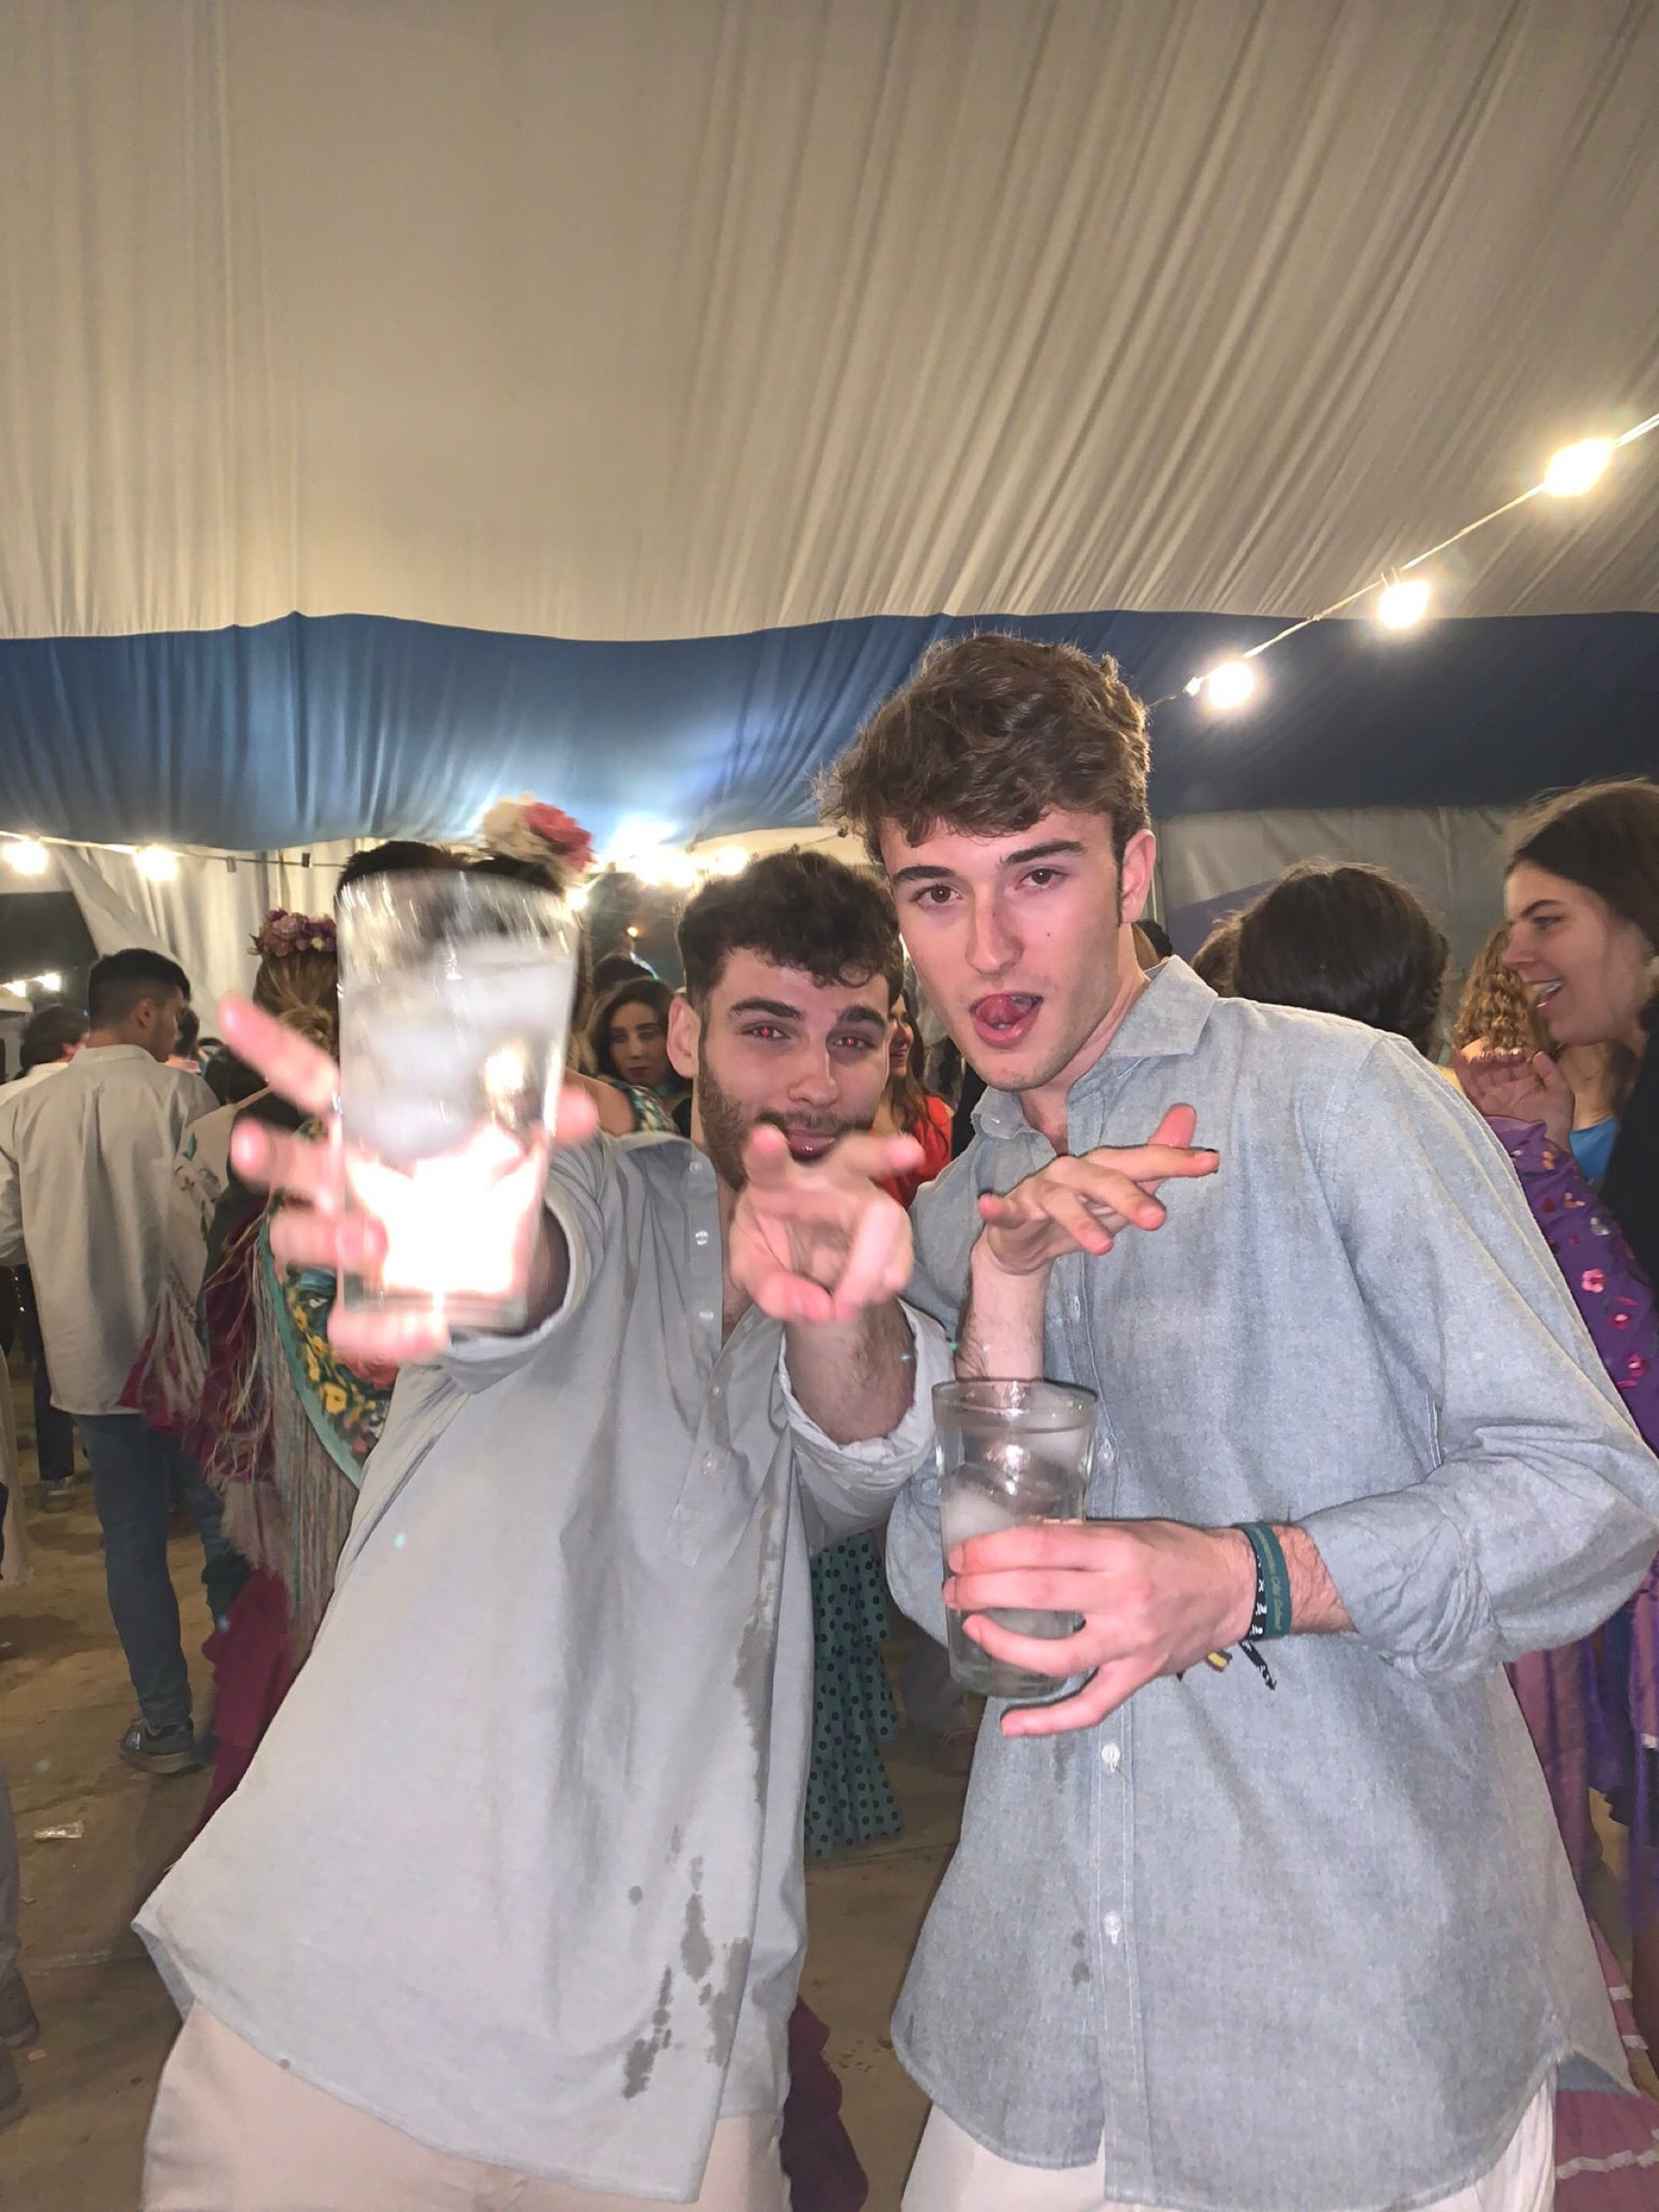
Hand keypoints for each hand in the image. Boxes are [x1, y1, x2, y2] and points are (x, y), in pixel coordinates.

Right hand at [219, 994, 598, 1365]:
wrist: (493, 1251)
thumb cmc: (472, 1172)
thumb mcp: (510, 1138)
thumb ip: (543, 1121)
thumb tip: (587, 1110)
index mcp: (363, 1125)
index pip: (307, 1078)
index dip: (269, 1046)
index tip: (228, 1012)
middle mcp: (339, 1179)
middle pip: (286, 1163)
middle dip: (265, 1153)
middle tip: (251, 1142)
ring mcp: (346, 1239)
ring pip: (300, 1238)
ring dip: (326, 1238)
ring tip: (372, 1242)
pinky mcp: (367, 1301)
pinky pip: (354, 1321)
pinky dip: (387, 1329)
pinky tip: (429, 1325)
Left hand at [728, 1125, 920, 1323]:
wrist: (801, 1264)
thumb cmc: (772, 1248)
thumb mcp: (753, 1271)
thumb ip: (770, 1287)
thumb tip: (820, 1308)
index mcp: (777, 1180)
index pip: (768, 1163)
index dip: (765, 1150)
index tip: (764, 1135)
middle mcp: (826, 1178)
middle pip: (858, 1154)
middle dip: (884, 1152)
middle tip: (911, 1152)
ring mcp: (865, 1197)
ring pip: (887, 1217)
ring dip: (868, 1270)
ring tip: (843, 1306)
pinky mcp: (892, 1225)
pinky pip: (901, 1253)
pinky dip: (881, 1284)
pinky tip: (862, 1295)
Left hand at [943, 1518, 1256, 1735]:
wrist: (1233, 1588)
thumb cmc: (1175, 1551)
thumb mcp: (1126, 1528)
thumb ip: (1074, 1536)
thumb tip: (1016, 1541)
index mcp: (1117, 1550)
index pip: (1041, 1548)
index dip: (993, 1552)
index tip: (963, 1555)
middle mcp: (1122, 1596)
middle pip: (1039, 1596)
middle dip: (984, 1591)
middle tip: (954, 1590)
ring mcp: (1129, 1643)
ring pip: (1056, 1656)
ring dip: (1004, 1645)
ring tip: (972, 1629)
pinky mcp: (1137, 1677)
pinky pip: (1089, 1708)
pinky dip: (1048, 1721)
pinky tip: (1010, 1724)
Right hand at [975, 1106, 1218, 1273]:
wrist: (1025, 1243)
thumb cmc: (1081, 1212)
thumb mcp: (1123, 1192)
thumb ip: (1155, 1160)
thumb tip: (1189, 1112)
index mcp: (1103, 1167)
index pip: (1141, 1162)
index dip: (1174, 1161)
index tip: (1210, 1162)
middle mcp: (1072, 1172)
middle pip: (1102, 1179)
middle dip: (1129, 1197)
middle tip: (1157, 1219)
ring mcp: (1040, 1191)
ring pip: (1060, 1201)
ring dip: (1079, 1221)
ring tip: (1103, 1247)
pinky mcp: (1012, 1213)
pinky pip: (1005, 1210)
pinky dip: (997, 1207)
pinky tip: (989, 1203)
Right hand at [1454, 1047, 1572, 1150]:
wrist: (1540, 1149)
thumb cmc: (1555, 1123)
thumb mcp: (1561, 1094)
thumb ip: (1551, 1073)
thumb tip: (1537, 1054)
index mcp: (1527, 1085)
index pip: (1516, 1063)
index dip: (1512, 1054)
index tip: (1512, 1051)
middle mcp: (1507, 1090)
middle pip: (1496, 1067)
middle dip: (1493, 1056)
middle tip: (1492, 1052)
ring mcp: (1493, 1099)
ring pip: (1481, 1075)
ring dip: (1478, 1062)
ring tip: (1477, 1053)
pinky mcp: (1481, 1108)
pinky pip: (1469, 1088)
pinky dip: (1463, 1073)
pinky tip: (1460, 1057)